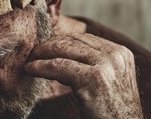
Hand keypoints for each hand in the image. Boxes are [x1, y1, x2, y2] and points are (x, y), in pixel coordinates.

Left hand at [24, 33, 142, 118]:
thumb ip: (93, 63)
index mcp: (120, 53)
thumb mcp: (108, 80)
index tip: (44, 47)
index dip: (60, 40)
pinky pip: (58, 66)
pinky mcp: (94, 79)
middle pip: (72, 40)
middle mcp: (115, 55)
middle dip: (49, 45)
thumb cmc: (112, 112)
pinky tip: (31, 69)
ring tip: (30, 60)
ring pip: (63, 49)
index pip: (83, 38)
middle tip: (33, 52)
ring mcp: (106, 65)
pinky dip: (41, 67)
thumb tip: (60, 50)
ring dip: (41, 53)